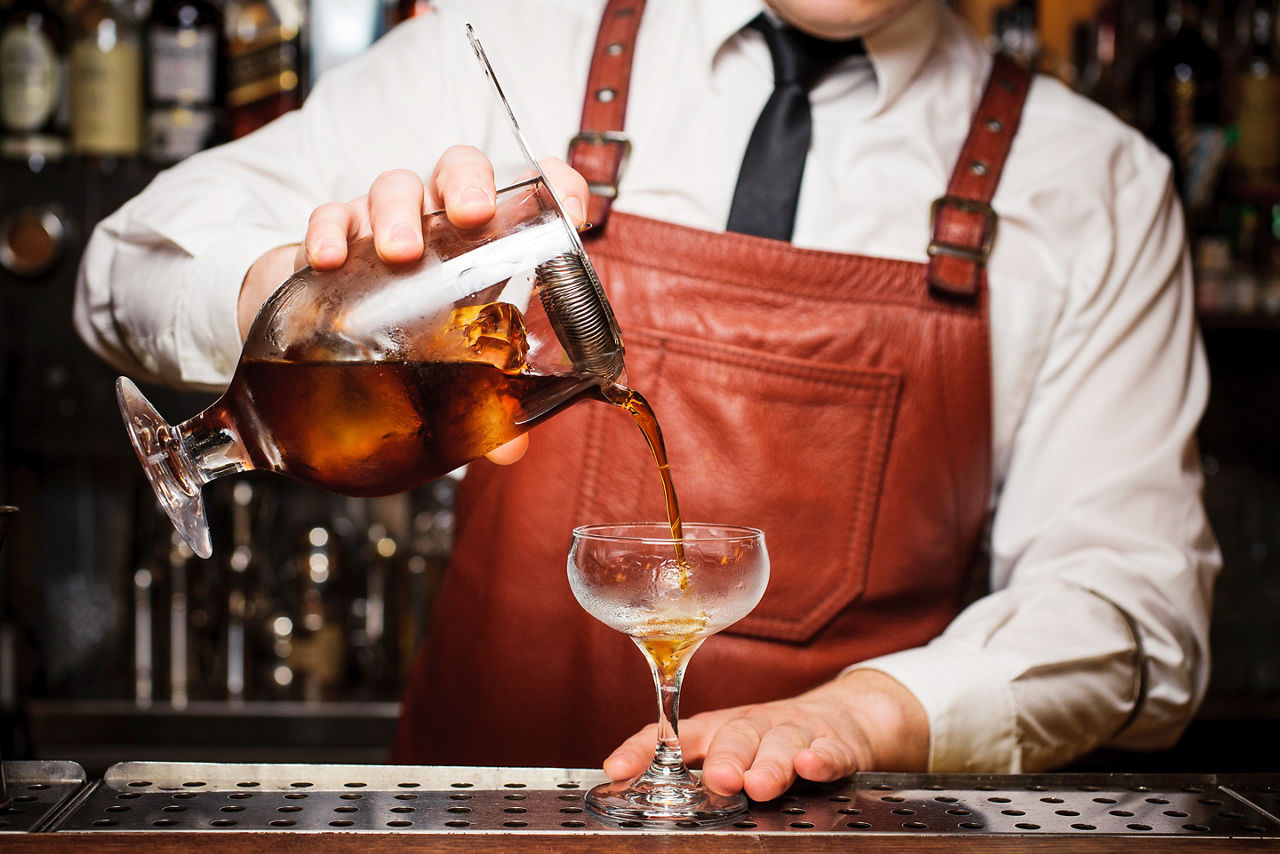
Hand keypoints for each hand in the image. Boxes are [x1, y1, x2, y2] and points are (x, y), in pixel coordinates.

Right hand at [235, 146, 590, 465]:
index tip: (572, 205)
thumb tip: (510, 448)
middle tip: (471, 215)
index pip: (529, 191)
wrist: (326, 333)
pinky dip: (330, 229)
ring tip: (401, 253)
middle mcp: (438, 220)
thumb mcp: (452, 365)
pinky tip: (330, 259)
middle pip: (458, 170)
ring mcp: (384, 221)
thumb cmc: (409, 334)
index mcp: (484, 240)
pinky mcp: (334, 235)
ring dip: (399, 212)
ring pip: (395, 186)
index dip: (555, 183)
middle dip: (467, 184)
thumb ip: (484, 400)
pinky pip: (331, 214)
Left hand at [602, 669, 929, 801]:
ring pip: (781, 744)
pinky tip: (812, 766)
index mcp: (720, 728)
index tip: (617, 767)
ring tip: (760, 785)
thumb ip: (689, 769)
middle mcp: (754, 725)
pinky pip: (830, 750)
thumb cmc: (772, 741)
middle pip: (736, 736)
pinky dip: (822, 758)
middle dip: (726, 758)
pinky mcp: (836, 742)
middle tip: (717, 779)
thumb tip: (627, 788)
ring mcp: (796, 731)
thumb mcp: (729, 750)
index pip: (675, 735)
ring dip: (770, 763)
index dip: (645, 747)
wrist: (845, 718)